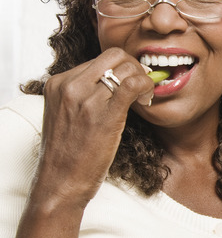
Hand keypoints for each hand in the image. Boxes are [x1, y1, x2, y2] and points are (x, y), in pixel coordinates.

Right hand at [34, 47, 153, 210]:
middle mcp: (69, 85)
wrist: (61, 181)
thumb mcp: (66, 114)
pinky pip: (133, 83)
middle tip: (142, 87)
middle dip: (135, 67)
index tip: (131, 84)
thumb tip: (113, 82)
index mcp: (58, 82)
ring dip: (143, 79)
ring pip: (127, 68)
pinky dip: (147, 86)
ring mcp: (85, 97)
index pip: (100, 59)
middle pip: (115, 56)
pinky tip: (146, 101)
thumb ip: (83, 95)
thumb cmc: (68, 153)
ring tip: (143, 98)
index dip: (122, 69)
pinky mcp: (104, 113)